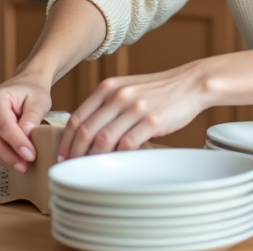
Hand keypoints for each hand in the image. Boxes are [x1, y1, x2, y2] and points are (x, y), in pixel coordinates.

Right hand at [0, 70, 52, 172]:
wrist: (24, 85)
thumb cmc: (31, 91)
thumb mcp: (39, 101)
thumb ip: (32, 117)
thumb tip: (26, 136)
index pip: (4, 127)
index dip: (17, 144)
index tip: (31, 155)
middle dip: (12, 156)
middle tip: (27, 165)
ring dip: (7, 159)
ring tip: (23, 165)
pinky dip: (2, 157)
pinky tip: (15, 160)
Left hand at [59, 62, 210, 158]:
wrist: (189, 83)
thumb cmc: (158, 90)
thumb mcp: (127, 88)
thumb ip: (107, 104)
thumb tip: (86, 132)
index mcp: (108, 87)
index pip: (77, 117)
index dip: (66, 141)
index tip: (63, 156)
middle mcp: (118, 96)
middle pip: (86, 130)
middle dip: (75, 154)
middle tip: (71, 168)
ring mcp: (135, 108)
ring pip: (103, 139)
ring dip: (93, 158)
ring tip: (90, 170)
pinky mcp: (152, 120)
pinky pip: (127, 144)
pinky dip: (118, 157)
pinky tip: (115, 164)